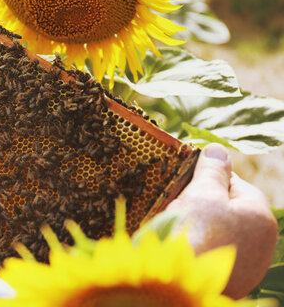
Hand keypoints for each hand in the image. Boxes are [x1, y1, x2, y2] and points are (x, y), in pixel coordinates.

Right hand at [167, 143, 277, 298]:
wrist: (179, 289)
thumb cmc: (194, 236)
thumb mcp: (201, 194)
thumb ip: (211, 170)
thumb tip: (218, 150)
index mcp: (260, 216)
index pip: (235, 183)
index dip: (206, 180)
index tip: (184, 183)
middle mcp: (262, 242)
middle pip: (227, 209)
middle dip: (200, 204)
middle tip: (176, 207)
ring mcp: (248, 265)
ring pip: (219, 232)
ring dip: (198, 227)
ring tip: (176, 229)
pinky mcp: (231, 280)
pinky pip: (214, 253)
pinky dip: (198, 247)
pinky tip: (181, 248)